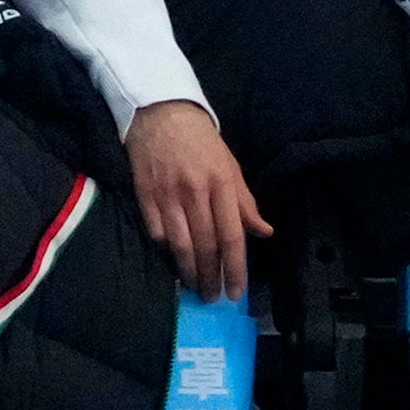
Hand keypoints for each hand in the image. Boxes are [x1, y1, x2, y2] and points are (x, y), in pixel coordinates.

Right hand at [130, 99, 267, 300]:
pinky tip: (172, 261)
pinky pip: (157, 232)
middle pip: (205, 245)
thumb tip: (264, 232)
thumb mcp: (230, 166)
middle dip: (211, 277)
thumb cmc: (201, 141)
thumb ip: (245, 202)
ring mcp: (168, 194)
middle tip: (214, 298)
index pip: (232, 235)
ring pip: (180, 244)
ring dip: (188, 270)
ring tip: (195, 287)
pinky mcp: (145, 195)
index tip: (236, 292)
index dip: (235, 268)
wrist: (160, 111)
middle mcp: (195, 192)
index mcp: (222, 184)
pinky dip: (166, 250)